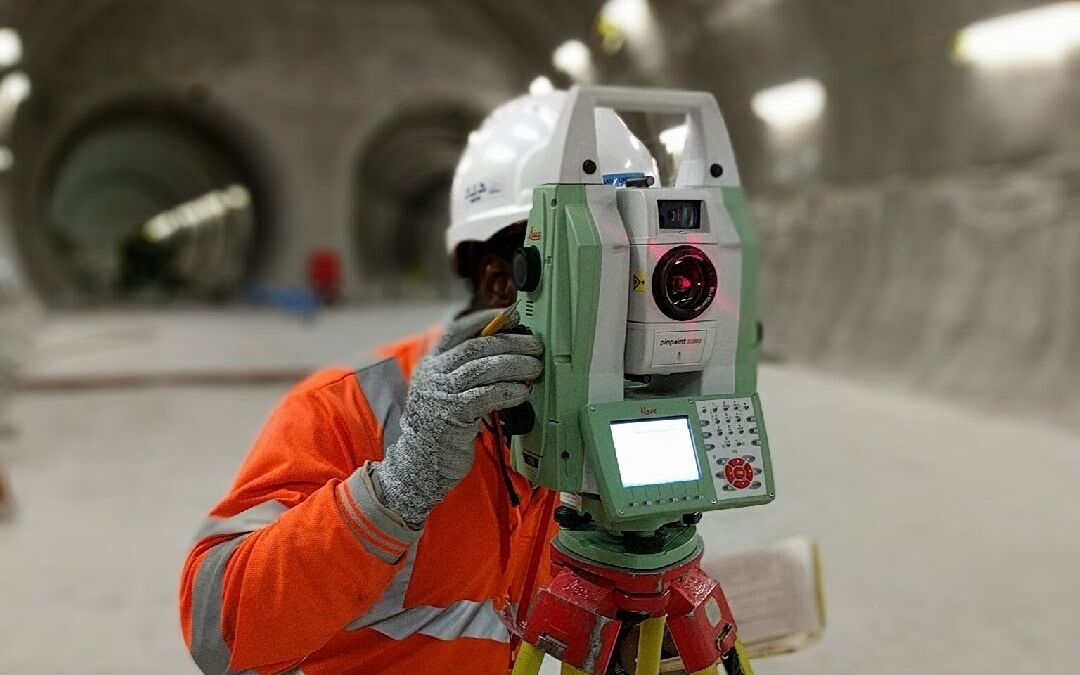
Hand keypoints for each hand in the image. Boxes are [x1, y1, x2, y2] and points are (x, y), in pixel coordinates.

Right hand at [373, 308, 542, 526]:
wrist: (420, 465)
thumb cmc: (442, 427)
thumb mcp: (448, 392)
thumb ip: (468, 372)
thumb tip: (507, 351)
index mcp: (432, 364)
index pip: (457, 330)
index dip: (485, 319)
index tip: (510, 315)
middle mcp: (433, 375)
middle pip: (476, 347)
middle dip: (510, 343)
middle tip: (535, 346)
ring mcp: (439, 395)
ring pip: (482, 369)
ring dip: (514, 366)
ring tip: (535, 368)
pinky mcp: (451, 416)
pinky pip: (485, 396)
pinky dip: (508, 391)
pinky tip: (522, 392)